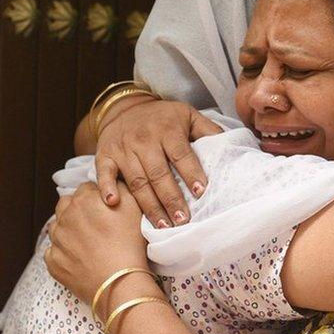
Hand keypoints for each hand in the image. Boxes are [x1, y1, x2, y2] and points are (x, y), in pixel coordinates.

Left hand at [45, 182, 148, 303]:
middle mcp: (65, 216)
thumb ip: (120, 187)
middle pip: (67, 204)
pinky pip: (54, 251)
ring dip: (69, 230)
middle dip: (78, 209)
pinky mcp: (53, 261)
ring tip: (88, 242)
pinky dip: (64, 253)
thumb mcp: (135, 206)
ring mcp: (56, 240)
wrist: (120, 282)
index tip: (107, 207)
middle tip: (96, 223)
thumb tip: (112, 182)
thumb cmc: (131, 244)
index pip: (86, 188)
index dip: (97, 197)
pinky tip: (81, 258)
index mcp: (84, 199)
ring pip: (58, 227)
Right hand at [96, 98, 221, 227]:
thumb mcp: (189, 116)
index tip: (200, 192)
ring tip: (162, 225)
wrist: (125, 107)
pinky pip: (104, 173)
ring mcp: (122, 148)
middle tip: (182, 220)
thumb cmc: (164, 118)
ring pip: (136, 180)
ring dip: (149, 204)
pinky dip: (106, 188)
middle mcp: (144, 139)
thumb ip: (208, 131)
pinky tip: (113, 203)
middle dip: (171, 198)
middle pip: (158, 173)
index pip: (181, 153)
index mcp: (167, 129)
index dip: (191, 173)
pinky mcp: (104, 155)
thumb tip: (230, 149)